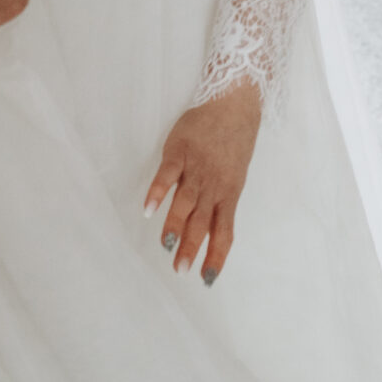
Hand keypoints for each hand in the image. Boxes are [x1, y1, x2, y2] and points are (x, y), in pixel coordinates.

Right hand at [144, 81, 262, 284]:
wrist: (234, 102)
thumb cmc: (234, 140)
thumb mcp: (233, 174)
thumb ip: (219, 199)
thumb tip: (207, 226)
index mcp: (229, 193)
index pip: (224, 232)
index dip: (216, 256)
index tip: (207, 279)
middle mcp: (214, 185)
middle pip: (202, 223)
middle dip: (190, 249)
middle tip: (179, 270)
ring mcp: (196, 168)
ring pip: (185, 204)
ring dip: (174, 227)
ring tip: (165, 248)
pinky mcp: (179, 151)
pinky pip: (167, 175)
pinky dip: (157, 193)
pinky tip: (148, 210)